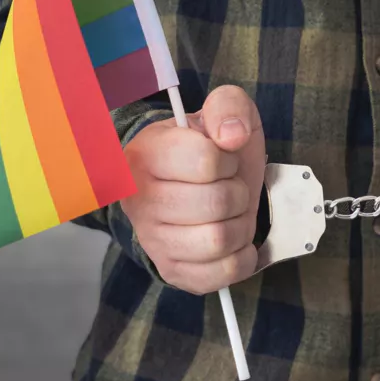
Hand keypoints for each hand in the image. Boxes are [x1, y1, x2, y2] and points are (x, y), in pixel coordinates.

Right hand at [121, 86, 265, 293]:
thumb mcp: (223, 113)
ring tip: (230, 212)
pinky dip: (242, 257)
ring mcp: (152, 239)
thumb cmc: (212, 147)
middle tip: (228, 187)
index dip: (227, 159)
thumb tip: (232, 135)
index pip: (205, 160)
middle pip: (216, 203)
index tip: (220, 158)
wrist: (200, 183)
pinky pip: (222, 273)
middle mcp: (138, 199)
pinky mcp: (171, 270)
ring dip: (241, 225)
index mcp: (145, 154)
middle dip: (237, 193)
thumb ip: (229, 107)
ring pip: (219, 240)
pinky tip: (233, 240)